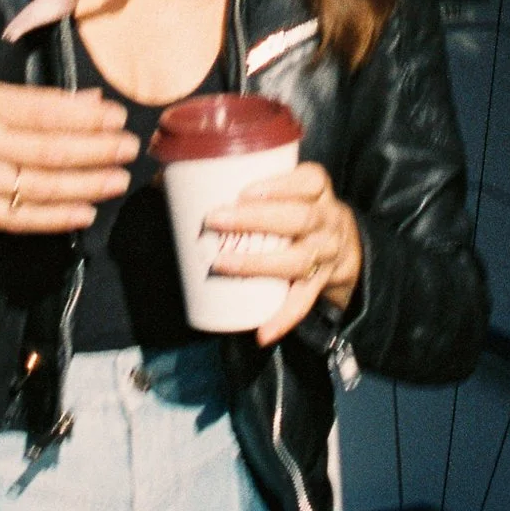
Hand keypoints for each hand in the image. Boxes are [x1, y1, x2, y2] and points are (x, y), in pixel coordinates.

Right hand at [0, 84, 137, 236]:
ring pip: (38, 185)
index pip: (43, 111)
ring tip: (118, 179)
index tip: (117, 116)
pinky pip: (17, 218)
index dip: (85, 116)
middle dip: (95, 149)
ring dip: (85, 184)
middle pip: (47, 149)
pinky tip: (84, 213)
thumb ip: (34, 100)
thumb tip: (90, 103)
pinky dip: (54, 218)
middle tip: (130, 147)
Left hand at [205, 163, 365, 346]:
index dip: (280, 184)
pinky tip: (262, 331)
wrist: (345, 245)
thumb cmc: (298, 207)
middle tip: (216, 219)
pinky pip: (303, 302)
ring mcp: (327, 254)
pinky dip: (283, 318)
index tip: (244, 191)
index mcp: (318, 190)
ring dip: (259, 264)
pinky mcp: (320, 284)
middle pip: (301, 218)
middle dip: (258, 219)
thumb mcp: (287, 188)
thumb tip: (164, 180)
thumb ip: (239, 178)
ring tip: (222, 264)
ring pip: (299, 260)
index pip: (311, 180)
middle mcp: (327, 221)